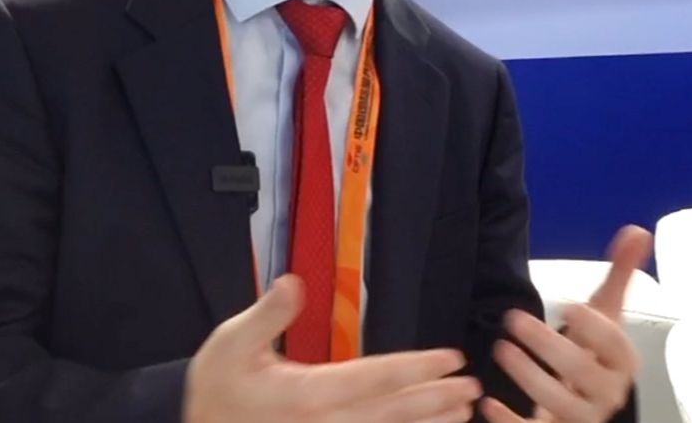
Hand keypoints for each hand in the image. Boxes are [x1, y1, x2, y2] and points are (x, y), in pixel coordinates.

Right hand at [185, 275, 483, 422]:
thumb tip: (294, 282)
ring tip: (466, 415)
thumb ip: (268, 315)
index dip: (417, 368)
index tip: (451, 358)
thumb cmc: (216, 385)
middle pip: (391, 413)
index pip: (374, 377)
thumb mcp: (231, 342)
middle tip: (475, 388)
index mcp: (306, 394)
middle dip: (436, 400)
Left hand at [480, 225, 652, 422]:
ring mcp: (581, 416)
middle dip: (548, 346)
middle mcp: (606, 392)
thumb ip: (619, 275)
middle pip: (583, 373)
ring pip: (560, 404)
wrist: (587, 403)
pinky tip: (488, 403)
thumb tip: (635, 231)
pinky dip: (510, 421)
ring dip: (528, 378)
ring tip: (500, 349)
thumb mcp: (605, 315)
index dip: (594, 327)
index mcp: (621, 362)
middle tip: (513, 319)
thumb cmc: (594, 354)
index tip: (567, 305)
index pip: (614, 345)